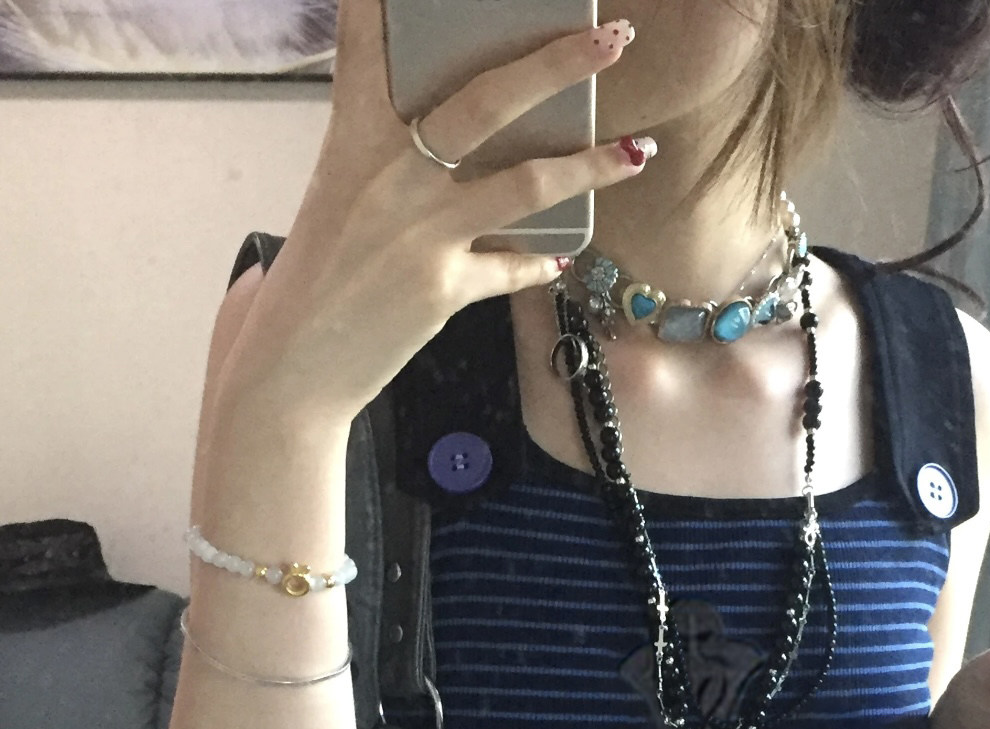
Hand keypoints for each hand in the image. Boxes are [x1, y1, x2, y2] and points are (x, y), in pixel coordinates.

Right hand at [219, 0, 648, 427]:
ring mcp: (422, 232)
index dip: (390, 2)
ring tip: (637, 151)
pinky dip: (536, 264)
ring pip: (526, 183)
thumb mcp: (336, 197)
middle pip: (487, 101)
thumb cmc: (310, 280)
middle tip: (613, 36)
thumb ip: (387, 160)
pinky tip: (559, 259)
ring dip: (591, 166)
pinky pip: (511, 267)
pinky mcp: (444, 289)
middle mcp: (391, 174)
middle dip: (557, 63)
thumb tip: (446, 141)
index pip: (371, 44)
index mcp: (352, 138)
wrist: (291, 371)